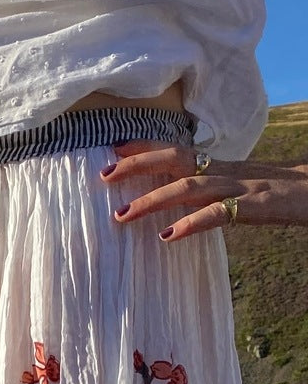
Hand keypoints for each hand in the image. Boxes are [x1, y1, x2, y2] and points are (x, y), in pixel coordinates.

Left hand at [101, 142, 307, 241]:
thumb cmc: (280, 194)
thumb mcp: (240, 188)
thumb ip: (210, 191)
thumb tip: (177, 200)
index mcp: (221, 167)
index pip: (177, 150)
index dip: (145, 147)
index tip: (113, 148)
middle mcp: (226, 171)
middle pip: (176, 159)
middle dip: (137, 165)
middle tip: (103, 176)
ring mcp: (240, 187)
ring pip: (189, 187)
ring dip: (151, 200)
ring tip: (121, 215)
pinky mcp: (254, 206)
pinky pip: (217, 215)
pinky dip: (190, 224)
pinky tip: (167, 236)